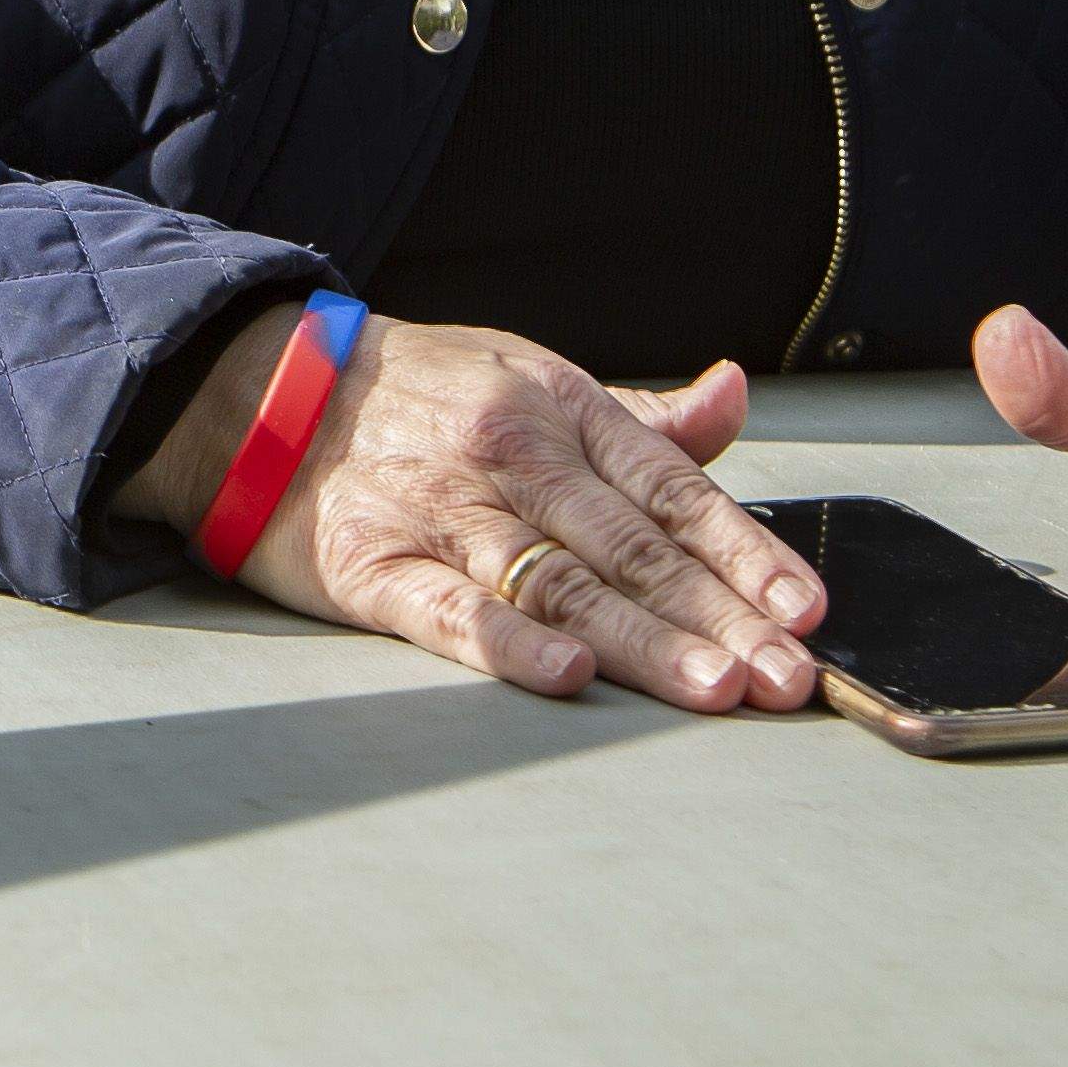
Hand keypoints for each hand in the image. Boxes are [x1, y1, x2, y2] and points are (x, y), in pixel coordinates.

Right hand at [121, 304, 824, 712]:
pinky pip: (449, 611)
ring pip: (558, 584)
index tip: (805, 608)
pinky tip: (565, 676)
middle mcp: (510, 458)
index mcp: (560, 410)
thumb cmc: (421, 397)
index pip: (671, 489)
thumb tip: (733, 398)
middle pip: (631, 548)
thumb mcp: (534, 378)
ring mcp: (442, 514)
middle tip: (785, 678)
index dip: (745, 549)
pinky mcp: (374, 568)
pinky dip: (508, 643)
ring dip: (642, 640)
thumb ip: (641, 420)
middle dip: (719, 616)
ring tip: (712, 687)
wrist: (261, 391)